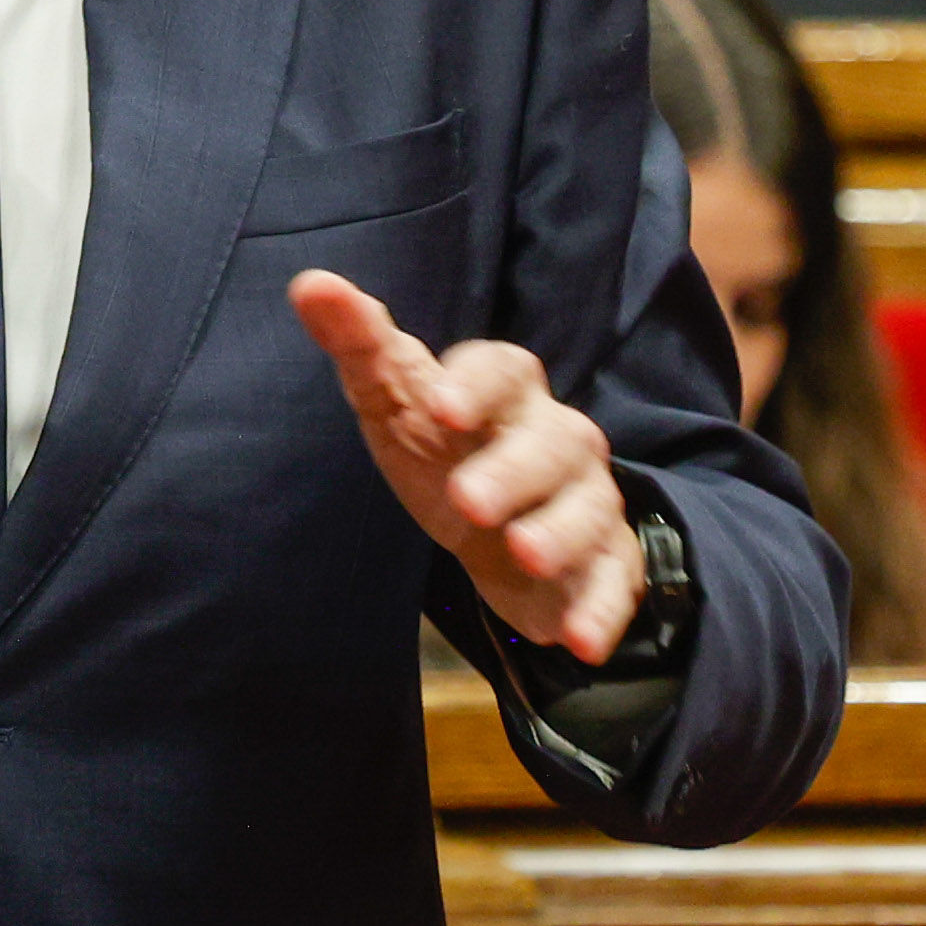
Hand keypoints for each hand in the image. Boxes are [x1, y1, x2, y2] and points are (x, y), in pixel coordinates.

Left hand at [290, 273, 641, 661]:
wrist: (500, 524)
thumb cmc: (441, 447)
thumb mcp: (394, 399)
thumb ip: (360, 343)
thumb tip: (310, 283)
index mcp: (505, 391)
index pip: (502, 368)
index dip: (474, 385)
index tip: (439, 404)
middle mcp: (557, 437)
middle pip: (551, 442)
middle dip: (513, 471)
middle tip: (468, 502)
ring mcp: (587, 500)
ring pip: (588, 509)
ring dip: (559, 533)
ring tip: (524, 556)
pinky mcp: (606, 562)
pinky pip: (615, 582)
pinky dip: (601, 611)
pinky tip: (579, 642)